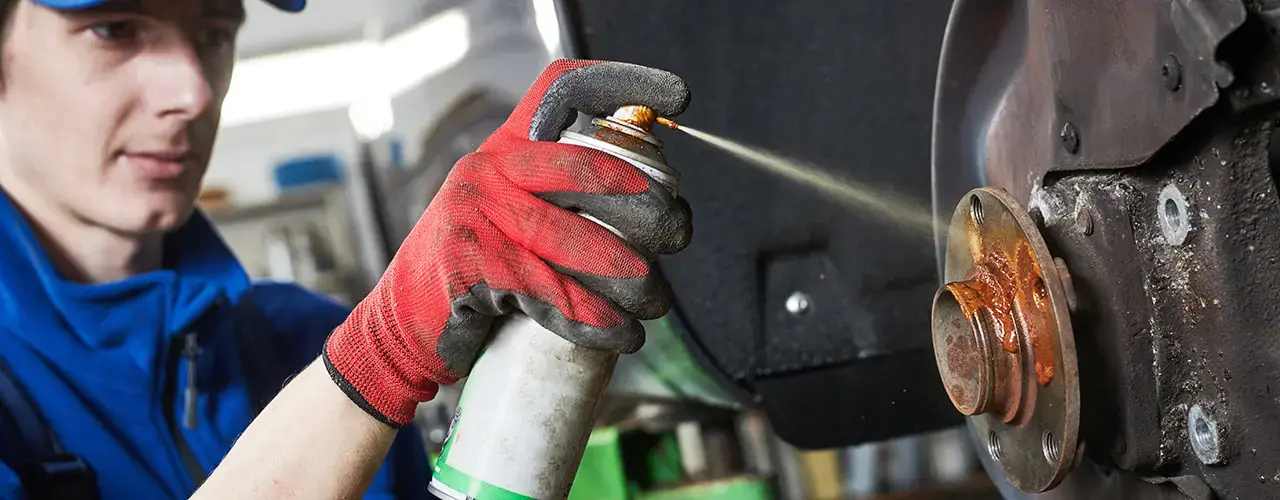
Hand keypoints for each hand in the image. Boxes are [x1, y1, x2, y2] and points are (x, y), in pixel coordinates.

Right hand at [322, 59, 691, 426]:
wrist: (401, 324)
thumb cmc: (476, 271)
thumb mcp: (506, 213)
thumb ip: (558, 196)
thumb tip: (656, 205)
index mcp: (506, 147)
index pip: (561, 87)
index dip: (623, 82)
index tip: (678, 98)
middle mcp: (489, 168)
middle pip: (590, 169)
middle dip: (649, 208)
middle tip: (678, 235)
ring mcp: (476, 214)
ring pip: (579, 242)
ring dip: (632, 280)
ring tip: (655, 301)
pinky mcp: (473, 266)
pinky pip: (552, 294)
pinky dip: (595, 321)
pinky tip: (620, 334)